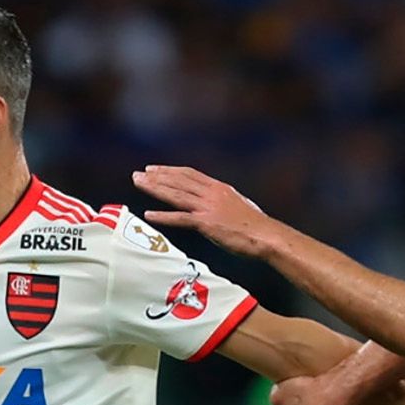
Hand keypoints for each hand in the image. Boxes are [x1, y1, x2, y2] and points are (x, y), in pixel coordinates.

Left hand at [131, 166, 277, 257]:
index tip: (154, 169)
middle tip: (138, 174)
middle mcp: (211, 194)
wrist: (266, 235)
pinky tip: (149, 214)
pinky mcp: (206, 224)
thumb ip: (223, 202)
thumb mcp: (238, 206)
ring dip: (155, 188)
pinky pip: (180, 218)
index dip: (169, 171)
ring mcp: (208, 208)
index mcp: (219, 188)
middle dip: (156, 177)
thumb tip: (216, 204)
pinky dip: (163, 216)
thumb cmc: (255, 226)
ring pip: (176, 195)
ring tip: (138, 184)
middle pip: (178, 181)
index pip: (189, 174)